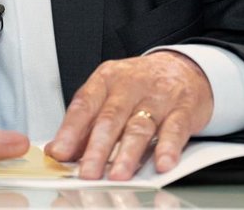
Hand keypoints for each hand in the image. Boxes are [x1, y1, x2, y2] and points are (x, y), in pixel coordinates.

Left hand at [44, 52, 213, 179]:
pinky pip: (174, 129)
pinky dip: (168, 148)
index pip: (84, 104)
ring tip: (119, 174)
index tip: (60, 152)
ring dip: (128, 153)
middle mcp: (130, 85)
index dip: (70, 130)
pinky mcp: (183, 109)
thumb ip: (86, 123)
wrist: (183, 68)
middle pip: (110, 118)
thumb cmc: (140, 85)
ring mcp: (158, 96)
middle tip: (88, 171)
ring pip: (140, 126)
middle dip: (98, 148)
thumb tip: (60, 151)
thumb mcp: (109, 95)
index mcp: (106, 79)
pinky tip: (161, 163)